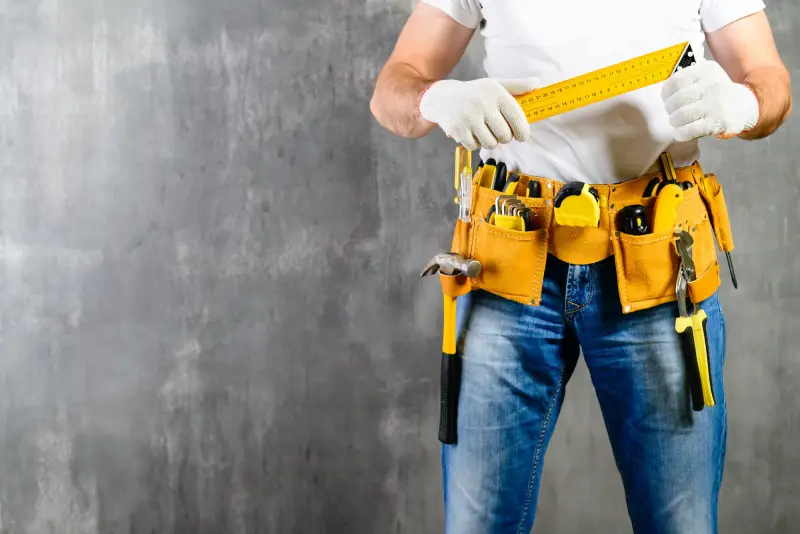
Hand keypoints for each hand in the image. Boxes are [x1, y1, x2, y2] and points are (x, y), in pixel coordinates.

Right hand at [418, 77, 538, 150]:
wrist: (442, 98)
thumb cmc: (475, 93)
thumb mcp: (494, 85)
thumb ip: (516, 86)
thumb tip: (537, 83)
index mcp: (495, 91)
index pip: (517, 118)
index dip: (522, 132)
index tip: (522, 136)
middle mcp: (482, 103)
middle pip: (505, 136)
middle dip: (503, 137)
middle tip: (497, 131)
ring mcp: (469, 118)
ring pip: (491, 143)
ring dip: (489, 141)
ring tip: (483, 130)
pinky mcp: (458, 130)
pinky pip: (475, 147)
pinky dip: (475, 143)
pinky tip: (471, 132)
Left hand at [662, 59, 759, 141]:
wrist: (745, 106)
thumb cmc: (718, 92)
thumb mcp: (707, 77)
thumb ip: (688, 79)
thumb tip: (664, 90)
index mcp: (707, 70)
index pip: (676, 81)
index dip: (666, 92)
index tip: (666, 98)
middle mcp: (711, 85)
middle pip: (676, 100)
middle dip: (670, 109)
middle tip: (672, 112)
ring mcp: (714, 104)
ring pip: (680, 116)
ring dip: (674, 121)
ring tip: (677, 122)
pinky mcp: (716, 122)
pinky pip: (688, 130)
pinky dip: (681, 133)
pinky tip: (681, 132)